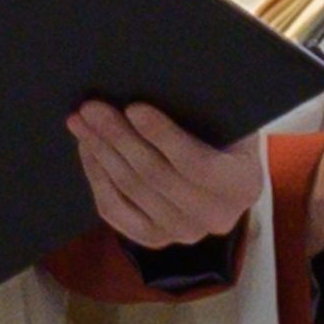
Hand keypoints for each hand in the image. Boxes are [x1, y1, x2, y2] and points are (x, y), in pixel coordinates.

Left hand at [70, 103, 263, 258]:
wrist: (224, 177)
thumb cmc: (225, 137)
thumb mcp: (231, 123)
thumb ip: (205, 113)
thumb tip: (159, 85)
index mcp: (241, 186)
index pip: (196, 164)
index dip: (162, 136)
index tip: (133, 107)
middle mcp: (214, 217)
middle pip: (154, 177)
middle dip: (119, 138)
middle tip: (93, 108)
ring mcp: (181, 233)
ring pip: (130, 190)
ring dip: (101, 152)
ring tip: (81, 122)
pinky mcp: (152, 238)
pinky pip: (114, 210)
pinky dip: (97, 177)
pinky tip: (88, 149)